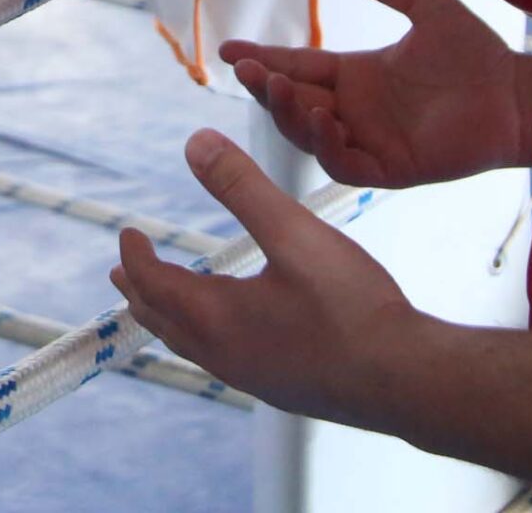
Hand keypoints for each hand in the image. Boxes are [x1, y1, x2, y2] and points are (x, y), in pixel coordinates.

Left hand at [110, 127, 426, 426]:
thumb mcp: (294, 232)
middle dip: (140, 290)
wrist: (407, 381)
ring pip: (192, 346)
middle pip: (163, 320)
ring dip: (170, 316)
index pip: (153, 283)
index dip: (135, 254)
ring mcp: (253, 379)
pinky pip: (224, 361)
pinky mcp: (282, 389)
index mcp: (216, 318)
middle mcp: (224, 356)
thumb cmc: (351, 306)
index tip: (127, 230)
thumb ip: (242, 186)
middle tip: (123, 270)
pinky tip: (234, 329)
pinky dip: (206, 336)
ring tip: (167, 301)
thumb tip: (194, 141)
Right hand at [222, 0, 531, 189]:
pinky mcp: (390, 168)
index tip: (227, 48)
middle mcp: (355, 109)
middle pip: (293, 103)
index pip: (298, 66)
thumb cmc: (476, 53)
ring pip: (309, 135)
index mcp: (357, 75)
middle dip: (265, 87)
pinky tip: (323, 119)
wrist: (515, 95)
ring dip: (289, 114)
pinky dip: (326, 145)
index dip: (263, 58)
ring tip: (279, 89)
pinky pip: (344, 164)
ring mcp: (370, 140)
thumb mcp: (426, 5)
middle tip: (248, 69)